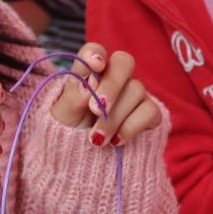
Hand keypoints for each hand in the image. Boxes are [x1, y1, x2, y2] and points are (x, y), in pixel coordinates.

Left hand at [46, 43, 162, 147]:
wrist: (86, 163)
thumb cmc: (71, 131)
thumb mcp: (62, 118)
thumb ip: (72, 99)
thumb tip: (87, 87)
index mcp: (90, 72)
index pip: (94, 51)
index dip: (95, 54)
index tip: (95, 65)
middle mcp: (115, 78)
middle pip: (124, 62)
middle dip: (111, 84)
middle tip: (96, 109)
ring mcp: (135, 94)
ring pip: (136, 89)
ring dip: (114, 117)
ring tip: (97, 140)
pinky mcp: (149, 113)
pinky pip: (150, 111)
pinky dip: (131, 127)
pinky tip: (116, 142)